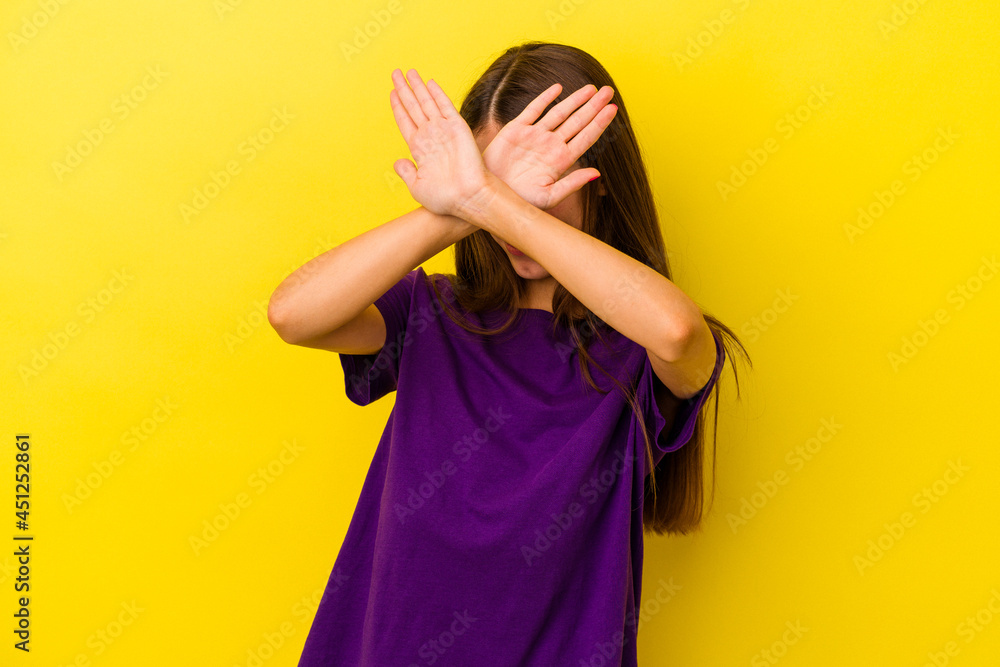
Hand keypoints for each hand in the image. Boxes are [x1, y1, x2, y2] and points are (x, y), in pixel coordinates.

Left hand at [389, 68, 491, 218]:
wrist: (467, 198)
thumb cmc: (444, 198)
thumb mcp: (417, 187)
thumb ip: (406, 172)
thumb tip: (398, 162)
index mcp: (419, 149)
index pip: (406, 121)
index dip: (398, 107)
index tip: (392, 93)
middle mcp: (430, 136)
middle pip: (413, 107)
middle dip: (404, 90)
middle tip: (395, 73)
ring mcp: (443, 130)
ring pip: (426, 102)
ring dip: (417, 87)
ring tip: (407, 71)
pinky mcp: (457, 127)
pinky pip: (445, 106)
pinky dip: (437, 94)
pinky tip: (429, 82)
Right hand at [482, 82, 616, 210]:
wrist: (488, 196)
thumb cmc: (519, 202)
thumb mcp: (548, 197)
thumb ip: (572, 184)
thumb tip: (597, 173)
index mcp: (560, 161)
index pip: (585, 138)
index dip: (600, 123)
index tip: (614, 108)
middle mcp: (550, 146)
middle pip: (577, 121)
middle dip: (593, 106)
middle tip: (609, 91)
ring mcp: (534, 137)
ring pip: (559, 113)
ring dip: (575, 100)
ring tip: (592, 88)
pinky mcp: (516, 130)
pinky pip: (533, 110)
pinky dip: (545, 98)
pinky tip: (558, 88)